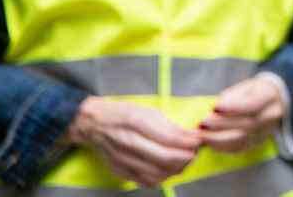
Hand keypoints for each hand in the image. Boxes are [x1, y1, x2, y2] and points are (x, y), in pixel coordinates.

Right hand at [65, 97, 200, 185]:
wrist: (93, 124)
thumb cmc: (123, 114)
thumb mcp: (148, 112)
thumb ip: (170, 126)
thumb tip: (192, 136)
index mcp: (137, 123)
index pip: (170, 139)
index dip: (189, 142)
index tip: (199, 140)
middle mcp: (128, 143)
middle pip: (165, 159)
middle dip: (186, 157)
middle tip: (194, 152)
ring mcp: (123, 160)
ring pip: (157, 173)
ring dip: (176, 169)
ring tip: (184, 160)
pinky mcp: (120, 171)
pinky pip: (145, 181)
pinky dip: (161, 178)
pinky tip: (168, 169)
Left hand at [197, 76, 284, 152]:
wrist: (272, 102)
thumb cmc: (254, 92)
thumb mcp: (245, 86)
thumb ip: (231, 96)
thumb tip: (216, 109)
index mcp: (269, 97)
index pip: (252, 105)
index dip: (233, 108)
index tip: (215, 108)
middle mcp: (270, 116)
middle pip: (246, 124)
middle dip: (220, 125)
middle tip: (202, 123)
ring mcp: (265, 132)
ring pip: (241, 139)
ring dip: (218, 138)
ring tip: (201, 134)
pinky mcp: (257, 142)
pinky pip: (238, 148)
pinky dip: (221, 146)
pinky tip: (209, 142)